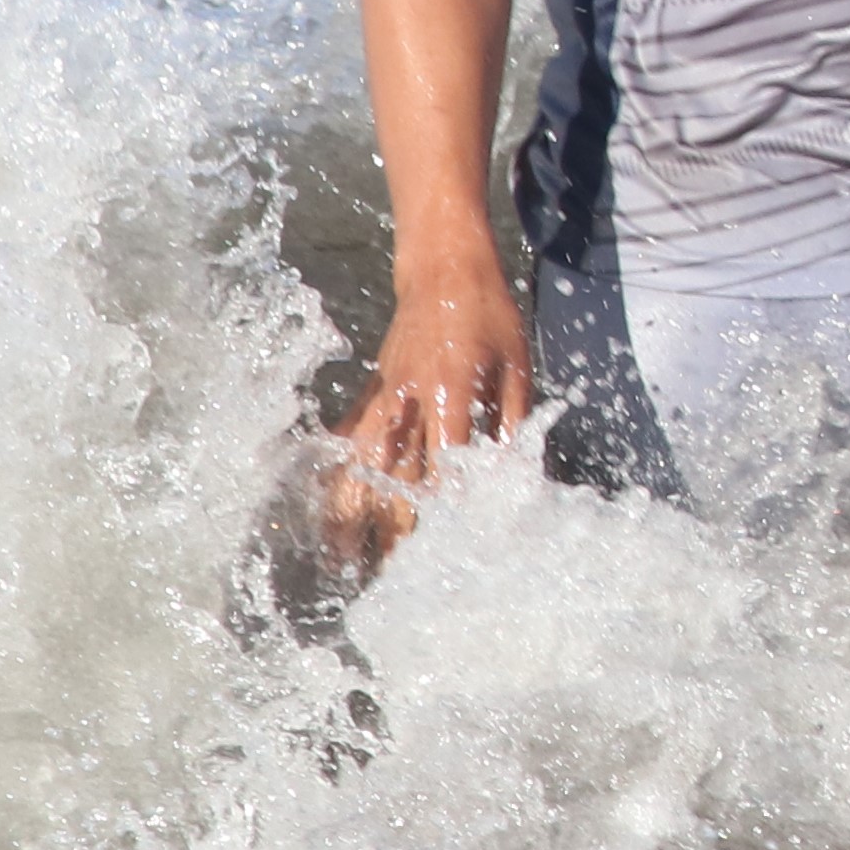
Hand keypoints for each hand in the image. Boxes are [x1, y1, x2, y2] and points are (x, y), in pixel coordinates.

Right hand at [332, 265, 531, 574]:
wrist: (444, 271)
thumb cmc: (491, 318)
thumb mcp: (518, 366)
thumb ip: (513, 423)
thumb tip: (516, 475)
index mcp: (451, 392)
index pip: (448, 464)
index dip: (450, 508)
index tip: (454, 548)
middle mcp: (409, 402)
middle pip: (399, 477)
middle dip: (400, 530)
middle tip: (403, 578)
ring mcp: (383, 399)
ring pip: (361, 468)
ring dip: (355, 517)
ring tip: (349, 565)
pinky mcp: (370, 396)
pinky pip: (346, 447)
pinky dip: (336, 483)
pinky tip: (330, 516)